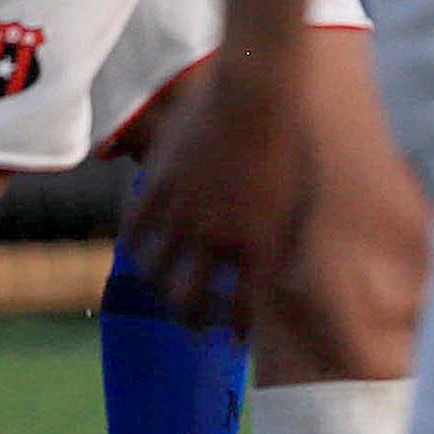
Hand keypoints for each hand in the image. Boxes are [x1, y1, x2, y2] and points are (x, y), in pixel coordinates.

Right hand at [126, 55, 317, 335]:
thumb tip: (288, 267)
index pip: (244, 307)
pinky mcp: (159, 187)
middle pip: (192, 301)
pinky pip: (136, 232)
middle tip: (196, 331)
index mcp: (260, 242)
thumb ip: (287, 235)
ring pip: (158, 273)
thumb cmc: (291, 140)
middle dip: (193, 323)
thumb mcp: (297, 196)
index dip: (238, 330)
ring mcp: (183, 213)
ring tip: (167, 297)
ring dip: (161, 292)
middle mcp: (218, 237)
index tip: (236, 341)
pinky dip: (137, 249)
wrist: (259, 92)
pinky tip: (143, 254)